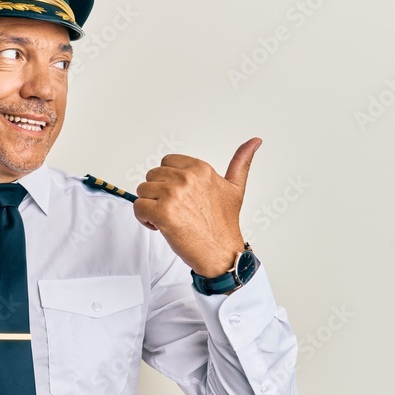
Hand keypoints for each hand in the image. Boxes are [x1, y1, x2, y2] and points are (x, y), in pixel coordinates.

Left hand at [133, 138, 260, 276]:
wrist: (222, 253)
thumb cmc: (225, 224)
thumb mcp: (235, 188)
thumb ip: (241, 162)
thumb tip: (255, 140)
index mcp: (200, 169)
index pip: (166, 162)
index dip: (168, 181)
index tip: (179, 196)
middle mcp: (186, 178)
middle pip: (152, 176)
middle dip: (157, 194)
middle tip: (174, 210)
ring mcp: (174, 195)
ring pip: (142, 191)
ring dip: (150, 206)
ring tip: (168, 218)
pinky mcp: (163, 213)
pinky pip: (138, 207)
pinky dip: (143, 219)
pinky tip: (160, 226)